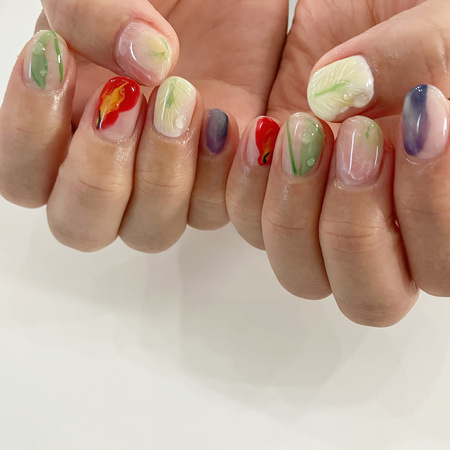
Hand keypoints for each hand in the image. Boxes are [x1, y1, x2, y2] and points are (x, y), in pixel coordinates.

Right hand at [0, 0, 287, 250]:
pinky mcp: (218, 179)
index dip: (30, 135)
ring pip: (150, 231)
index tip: (60, 60)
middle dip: (98, 173)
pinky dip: (218, 171)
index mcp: (67, 129)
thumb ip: (90, 13)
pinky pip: (212, 210)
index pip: (23, 177)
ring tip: (182, 96)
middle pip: (82, 226)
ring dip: (162, 175)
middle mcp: (115, 168)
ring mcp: (168, 179)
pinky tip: (227, 119)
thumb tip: (141, 64)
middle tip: (124, 99)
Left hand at [226, 0, 449, 325]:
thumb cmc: (414, 26)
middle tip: (356, 141)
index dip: (428, 210)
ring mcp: (321, 220)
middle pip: (368, 297)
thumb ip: (419, 56)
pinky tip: (261, 131)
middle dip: (355, 228)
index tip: (417, 119)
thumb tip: (334, 95)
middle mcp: (384, 235)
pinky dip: (247, 187)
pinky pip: (249, 226)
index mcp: (438, 214)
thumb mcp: (439, 25)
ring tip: (302, 130)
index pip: (441, 268)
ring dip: (295, 214)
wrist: (368, 14)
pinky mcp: (273, 194)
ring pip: (302, 274)